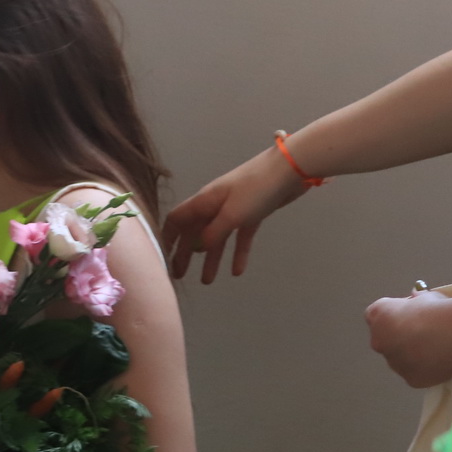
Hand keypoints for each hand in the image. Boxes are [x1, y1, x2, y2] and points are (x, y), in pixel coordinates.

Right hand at [164, 148, 309, 282]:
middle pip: (194, 232)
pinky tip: (237, 271)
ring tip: (206, 280)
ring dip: (211, 258)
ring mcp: (233, 209)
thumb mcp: (232, 215)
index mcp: (204, 202)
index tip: (162, 258)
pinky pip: (239, 237)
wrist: (288, 170)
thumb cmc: (256, 189)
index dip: (167, 238)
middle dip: (185, 254)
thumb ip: (214, 234)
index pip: (176, 220)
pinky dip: (237, 253)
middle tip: (180, 275)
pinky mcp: (251, 214)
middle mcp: (214, 205)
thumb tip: (200, 249)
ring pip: (216, 237)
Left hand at [366, 289, 451, 387]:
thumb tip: (417, 297)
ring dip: (414, 356)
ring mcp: (393, 362)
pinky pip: (417, 374)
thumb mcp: (426, 297)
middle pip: (387, 340)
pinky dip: (427, 370)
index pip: (378, 316)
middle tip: (426, 334)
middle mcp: (379, 340)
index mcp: (378, 315)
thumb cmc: (435, 311)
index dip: (395, 316)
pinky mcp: (410, 379)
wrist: (448, 336)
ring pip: (402, 360)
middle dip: (403, 338)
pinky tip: (443, 362)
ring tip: (439, 348)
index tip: (411, 315)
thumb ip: (417, 300)